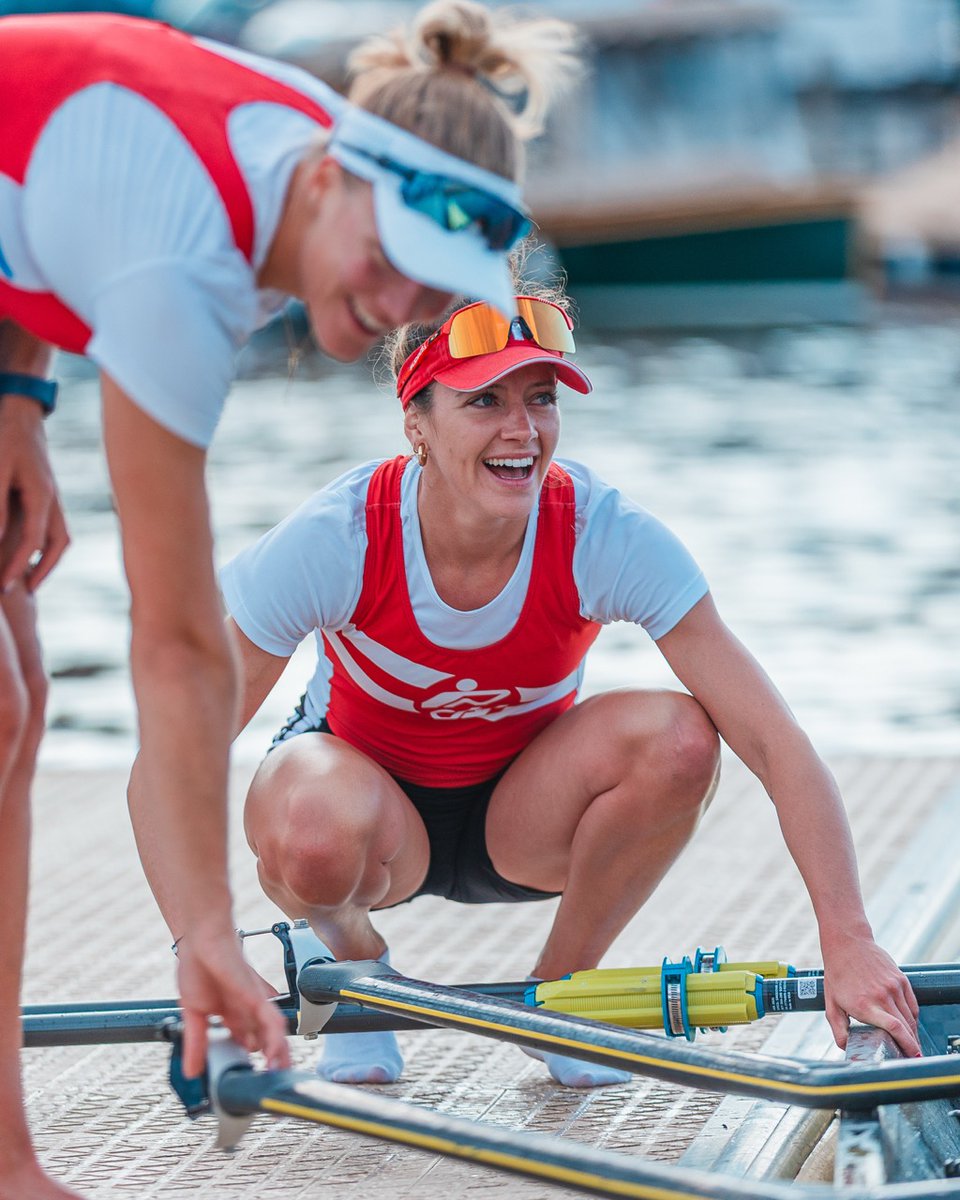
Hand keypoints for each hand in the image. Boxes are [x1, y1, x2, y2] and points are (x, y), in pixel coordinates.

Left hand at [0, 394, 69, 590]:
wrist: (20, 409)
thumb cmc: (5, 436)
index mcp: (43, 495)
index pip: (36, 542)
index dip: (19, 566)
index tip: (4, 586)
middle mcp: (53, 499)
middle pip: (57, 545)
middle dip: (41, 571)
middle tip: (22, 591)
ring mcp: (52, 496)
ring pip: (59, 537)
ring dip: (46, 560)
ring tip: (28, 578)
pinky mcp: (45, 492)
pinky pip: (51, 526)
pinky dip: (43, 544)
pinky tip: (27, 551)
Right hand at [176, 927, 290, 1077]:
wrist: (202, 937)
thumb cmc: (196, 966)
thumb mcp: (193, 1013)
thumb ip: (196, 1042)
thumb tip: (192, 1071)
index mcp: (230, 1014)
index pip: (243, 1042)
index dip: (247, 1061)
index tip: (251, 1081)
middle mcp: (245, 1010)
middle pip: (263, 1040)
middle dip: (269, 1061)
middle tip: (272, 1082)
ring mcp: (253, 1003)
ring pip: (272, 1034)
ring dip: (278, 1055)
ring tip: (279, 1075)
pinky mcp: (256, 996)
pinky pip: (271, 1020)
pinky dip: (275, 1039)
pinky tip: (276, 1055)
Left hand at [821, 933, 919, 1057]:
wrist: (847, 943)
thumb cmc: (837, 973)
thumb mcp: (831, 1003)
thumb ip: (838, 1029)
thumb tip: (846, 1048)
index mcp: (865, 1004)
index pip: (895, 1028)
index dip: (906, 1045)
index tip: (911, 1056)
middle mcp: (882, 995)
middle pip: (907, 1027)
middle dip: (912, 1045)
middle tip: (911, 1056)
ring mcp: (894, 986)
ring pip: (911, 1017)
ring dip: (913, 1033)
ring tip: (911, 1044)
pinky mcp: (901, 979)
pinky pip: (913, 1004)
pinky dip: (913, 1018)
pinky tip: (909, 1026)